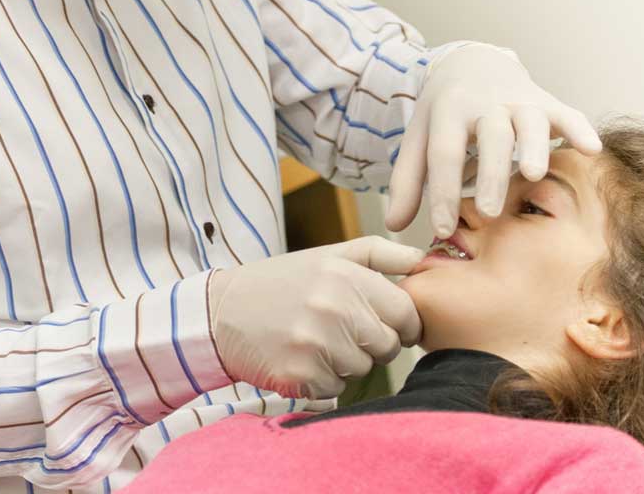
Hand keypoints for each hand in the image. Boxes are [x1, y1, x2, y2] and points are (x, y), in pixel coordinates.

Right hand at [208, 236, 424, 399]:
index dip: (404, 324)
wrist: (221, 313)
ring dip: (347, 363)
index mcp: (346, 276)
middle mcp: (333, 308)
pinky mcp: (298, 375)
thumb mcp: (329, 255)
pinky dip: (323, 381)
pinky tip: (302, 359)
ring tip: (318, 342)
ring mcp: (315, 343)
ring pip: (363, 370)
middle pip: (388, 346)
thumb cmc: (282, 282)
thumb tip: (422, 258)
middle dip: (374, 344)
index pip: (406, 312)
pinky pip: (334, 390)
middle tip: (345, 332)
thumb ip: (379, 253)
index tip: (390, 325)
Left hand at [384, 44, 601, 236]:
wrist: (473, 62)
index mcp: (449, 110)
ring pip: (530, 120)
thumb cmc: (445, 113)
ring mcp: (519, 99)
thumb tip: (394, 226)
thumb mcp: (419, 138)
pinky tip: (591, 150)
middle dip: (490, 173)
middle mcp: (486, 102)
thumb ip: (407, 181)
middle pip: (490, 136)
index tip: (442, 230)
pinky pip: (566, 112)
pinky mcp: (546, 100)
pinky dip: (579, 128)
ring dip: (534, 146)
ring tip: (535, 176)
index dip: (442, 192)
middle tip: (488, 210)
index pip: (444, 152)